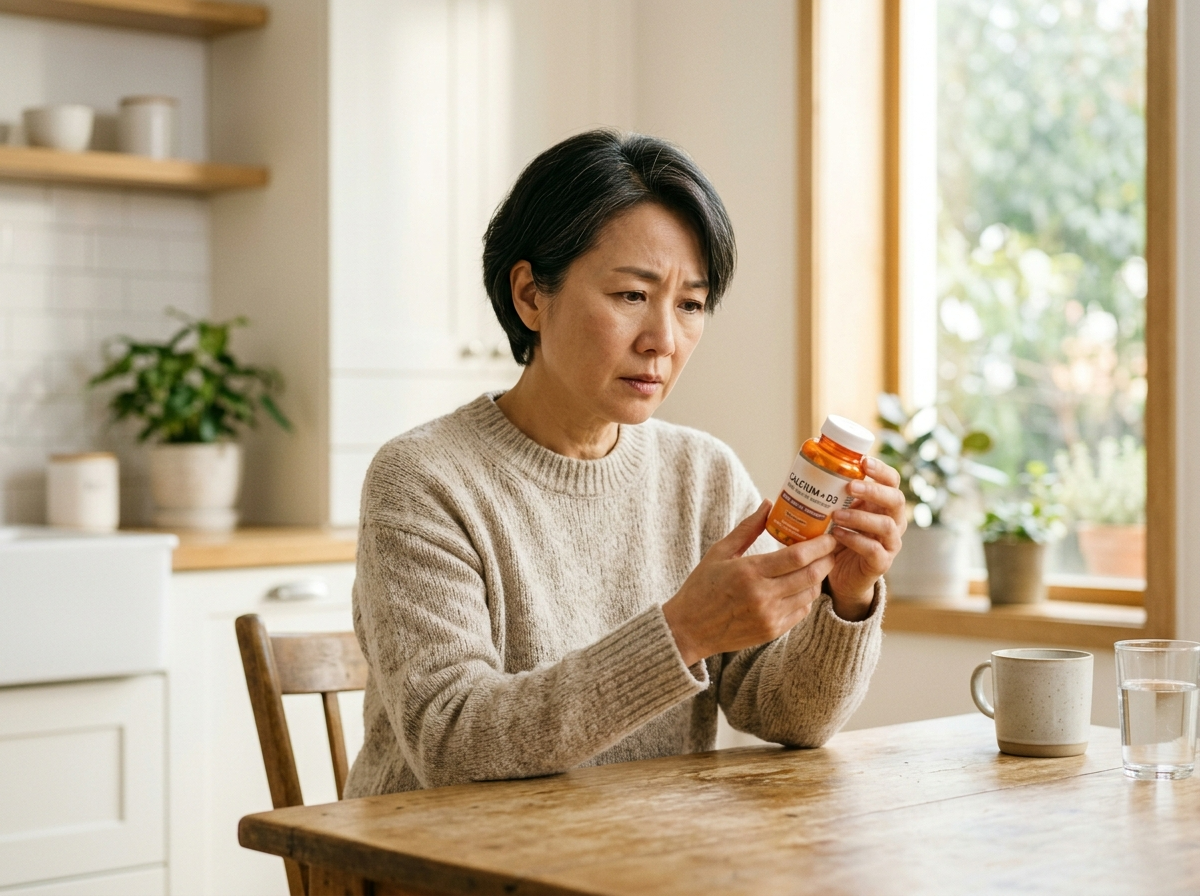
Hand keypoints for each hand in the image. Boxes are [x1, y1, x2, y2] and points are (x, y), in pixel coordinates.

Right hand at [662, 501, 837, 666]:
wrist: (688, 629)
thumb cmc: (702, 587)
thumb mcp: (719, 552)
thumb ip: (747, 528)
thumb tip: (768, 504)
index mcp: (748, 572)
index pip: (796, 557)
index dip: (819, 545)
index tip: (830, 536)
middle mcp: (762, 596)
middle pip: (810, 575)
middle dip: (827, 560)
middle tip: (832, 548)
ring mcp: (769, 616)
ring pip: (810, 594)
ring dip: (818, 578)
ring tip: (817, 565)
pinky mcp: (772, 631)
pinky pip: (801, 611)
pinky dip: (807, 597)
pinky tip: (801, 586)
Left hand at [827, 457, 906, 619]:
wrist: (841, 575)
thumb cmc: (840, 537)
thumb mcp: (839, 512)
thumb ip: (834, 495)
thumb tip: (810, 466)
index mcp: (884, 505)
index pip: (892, 481)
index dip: (881, 470)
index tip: (863, 461)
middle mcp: (893, 521)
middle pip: (896, 499)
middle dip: (874, 490)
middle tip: (849, 486)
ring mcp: (890, 543)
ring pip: (886, 525)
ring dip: (860, 517)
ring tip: (836, 515)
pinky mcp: (881, 563)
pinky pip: (874, 549)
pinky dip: (855, 540)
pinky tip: (837, 535)